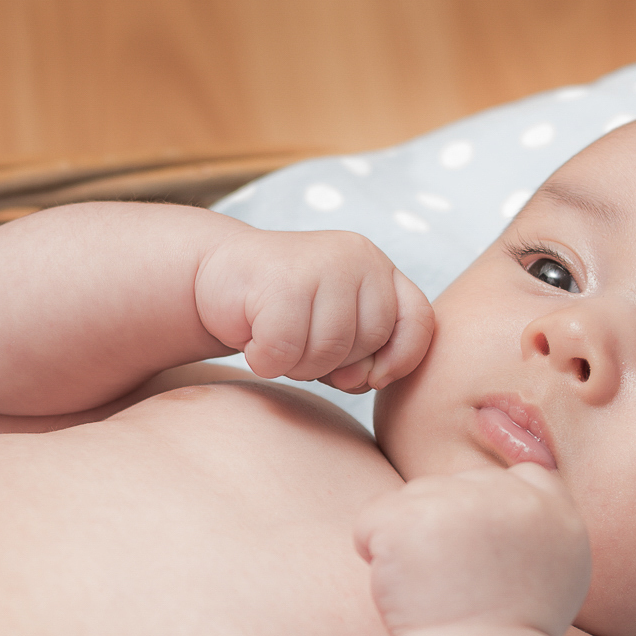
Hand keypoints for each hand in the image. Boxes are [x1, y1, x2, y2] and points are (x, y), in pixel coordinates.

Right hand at [194, 228, 433, 391]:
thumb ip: (364, 358)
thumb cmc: (283, 314)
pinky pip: (286, 349)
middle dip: (335, 364)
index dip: (401, 359)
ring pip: (329, 350)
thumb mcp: (335, 335)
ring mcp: (322, 262)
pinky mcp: (282, 278)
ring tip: (276, 340)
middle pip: (371, 342)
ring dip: (297, 365)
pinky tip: (253, 338)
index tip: (372, 378)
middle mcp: (359, 257)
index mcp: (380, 270)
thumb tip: (368, 378)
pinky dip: (265, 360)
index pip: (419, 321)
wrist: (216, 276)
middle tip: (300, 348)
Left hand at [354, 464, 590, 635]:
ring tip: (433, 588)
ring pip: (410, 500)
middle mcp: (509, 497)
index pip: (524, 475)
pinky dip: (373, 552)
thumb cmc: (509, 631)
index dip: (494, 509)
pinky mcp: (409, 518)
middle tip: (457, 581)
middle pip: (455, 485)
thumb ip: (542, 522)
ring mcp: (458, 503)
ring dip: (408, 540)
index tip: (485, 553)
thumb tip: (515, 482)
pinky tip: (403, 588)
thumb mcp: (558, 571)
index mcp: (554, 510)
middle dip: (443, 526)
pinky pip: (371, 522)